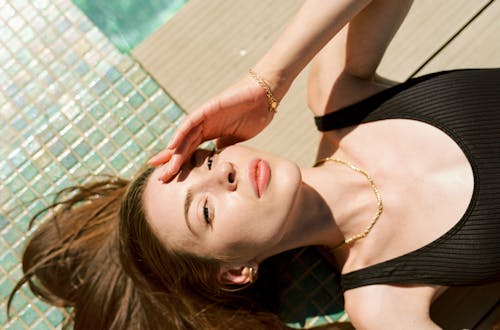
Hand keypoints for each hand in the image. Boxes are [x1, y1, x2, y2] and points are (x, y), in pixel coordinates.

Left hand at [149, 74, 278, 181]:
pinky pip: (191, 122)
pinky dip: (180, 134)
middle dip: (171, 162)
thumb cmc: (255, 115)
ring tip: (162, 167)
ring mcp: (205, 116)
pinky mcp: (208, 108)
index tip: (170, 178)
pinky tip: (171, 146)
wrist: (266, 97)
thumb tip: (216, 155)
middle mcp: (204, 125)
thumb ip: (225, 146)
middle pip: (183, 146)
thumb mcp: (238, 138)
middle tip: (160, 178)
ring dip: (172, 153)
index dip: (179, 164)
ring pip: (184, 137)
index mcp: (210, 133)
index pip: (190, 151)